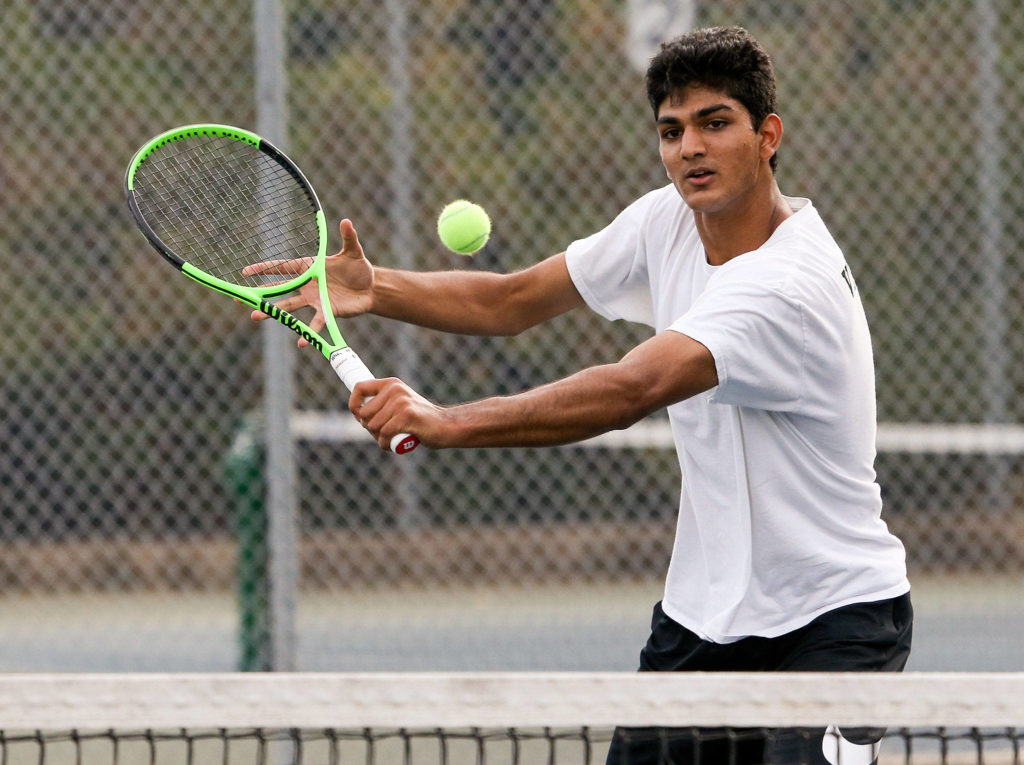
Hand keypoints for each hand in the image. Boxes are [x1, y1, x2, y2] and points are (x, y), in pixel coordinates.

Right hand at [243, 219, 373, 346]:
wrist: (370, 288)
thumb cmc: (358, 267)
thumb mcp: (354, 251)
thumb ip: (349, 238)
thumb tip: (347, 221)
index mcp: (309, 267)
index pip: (283, 267)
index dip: (265, 268)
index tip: (245, 271)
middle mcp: (307, 284)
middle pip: (279, 290)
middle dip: (259, 294)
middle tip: (239, 299)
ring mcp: (314, 300)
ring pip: (290, 307)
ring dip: (274, 313)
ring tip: (255, 316)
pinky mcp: (327, 312)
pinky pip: (315, 323)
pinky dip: (309, 333)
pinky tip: (301, 343)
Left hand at [349, 378, 454, 450]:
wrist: (446, 426)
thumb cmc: (421, 420)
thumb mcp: (400, 405)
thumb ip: (383, 405)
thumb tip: (358, 414)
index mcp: (391, 384)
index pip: (360, 387)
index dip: (354, 404)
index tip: (358, 417)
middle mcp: (395, 389)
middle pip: (365, 414)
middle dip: (370, 429)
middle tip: (384, 433)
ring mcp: (401, 402)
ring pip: (373, 426)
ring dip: (380, 438)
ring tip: (393, 439)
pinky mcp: (406, 415)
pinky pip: (384, 434)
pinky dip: (387, 444)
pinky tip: (396, 445)